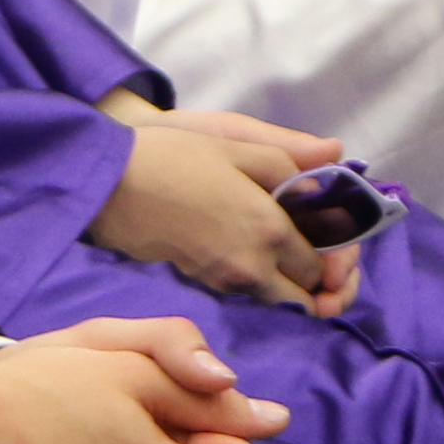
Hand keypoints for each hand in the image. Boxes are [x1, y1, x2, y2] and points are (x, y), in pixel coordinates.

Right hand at [92, 117, 358, 311]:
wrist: (105, 183)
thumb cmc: (170, 156)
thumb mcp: (236, 142)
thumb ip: (292, 155)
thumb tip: (337, 153)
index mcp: (270, 231)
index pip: (325, 268)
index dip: (339, 261)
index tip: (338, 245)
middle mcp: (251, 267)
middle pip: (305, 300)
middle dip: (322, 284)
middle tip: (324, 257)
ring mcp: (223, 280)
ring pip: (275, 301)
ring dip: (291, 286)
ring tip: (291, 253)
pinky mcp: (199, 282)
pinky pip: (247, 291)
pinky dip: (262, 279)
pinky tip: (255, 250)